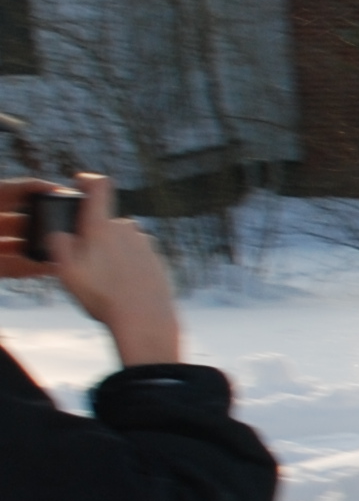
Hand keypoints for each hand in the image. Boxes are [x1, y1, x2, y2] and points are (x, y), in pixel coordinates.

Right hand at [0, 174, 180, 367]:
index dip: (88, 180)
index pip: (100, 186)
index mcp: (102, 226)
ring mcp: (145, 243)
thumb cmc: (103, 296)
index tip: (80, 182)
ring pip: (120, 240)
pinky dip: (126, 265)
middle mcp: (127, 228)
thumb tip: (62, 232)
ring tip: (105, 281)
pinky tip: (122, 286)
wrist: (146, 320)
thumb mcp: (66, 271)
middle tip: (85, 264)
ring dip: (110, 252)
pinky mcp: (156, 258)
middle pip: (105, 222)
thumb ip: (59, 244)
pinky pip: (135, 256)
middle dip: (93, 236)